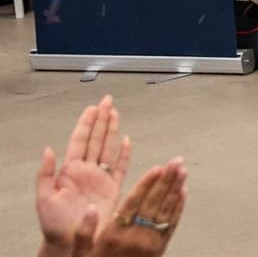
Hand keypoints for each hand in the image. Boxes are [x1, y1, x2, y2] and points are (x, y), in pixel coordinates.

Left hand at [37, 96, 131, 252]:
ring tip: (115, 114)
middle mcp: (87, 172)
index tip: (92, 108)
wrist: (71, 241)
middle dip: (102, 119)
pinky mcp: (113, 189)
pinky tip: (127, 141)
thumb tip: (48, 150)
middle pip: (96, 139)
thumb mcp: (44, 198)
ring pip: (108, 148)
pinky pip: (121, 167)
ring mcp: (100, 179)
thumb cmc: (55, 225)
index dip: (86, 123)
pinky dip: (125, 154)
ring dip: (112, 130)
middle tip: (107, 102)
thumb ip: (45, 173)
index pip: (80, 141)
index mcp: (70, 171)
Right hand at [79, 159, 185, 256]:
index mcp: (115, 234)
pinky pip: (171, 224)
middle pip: (154, 202)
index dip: (147, 184)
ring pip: (165, 210)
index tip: (157, 168)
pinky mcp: (160, 248)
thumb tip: (91, 209)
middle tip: (176, 161)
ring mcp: (150, 242)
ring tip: (182, 171)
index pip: (134, 203)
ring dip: (176, 189)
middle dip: (166, 180)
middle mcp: (135, 236)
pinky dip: (178, 207)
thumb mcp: (81, 254)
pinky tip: (183, 193)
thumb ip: (83, 232)